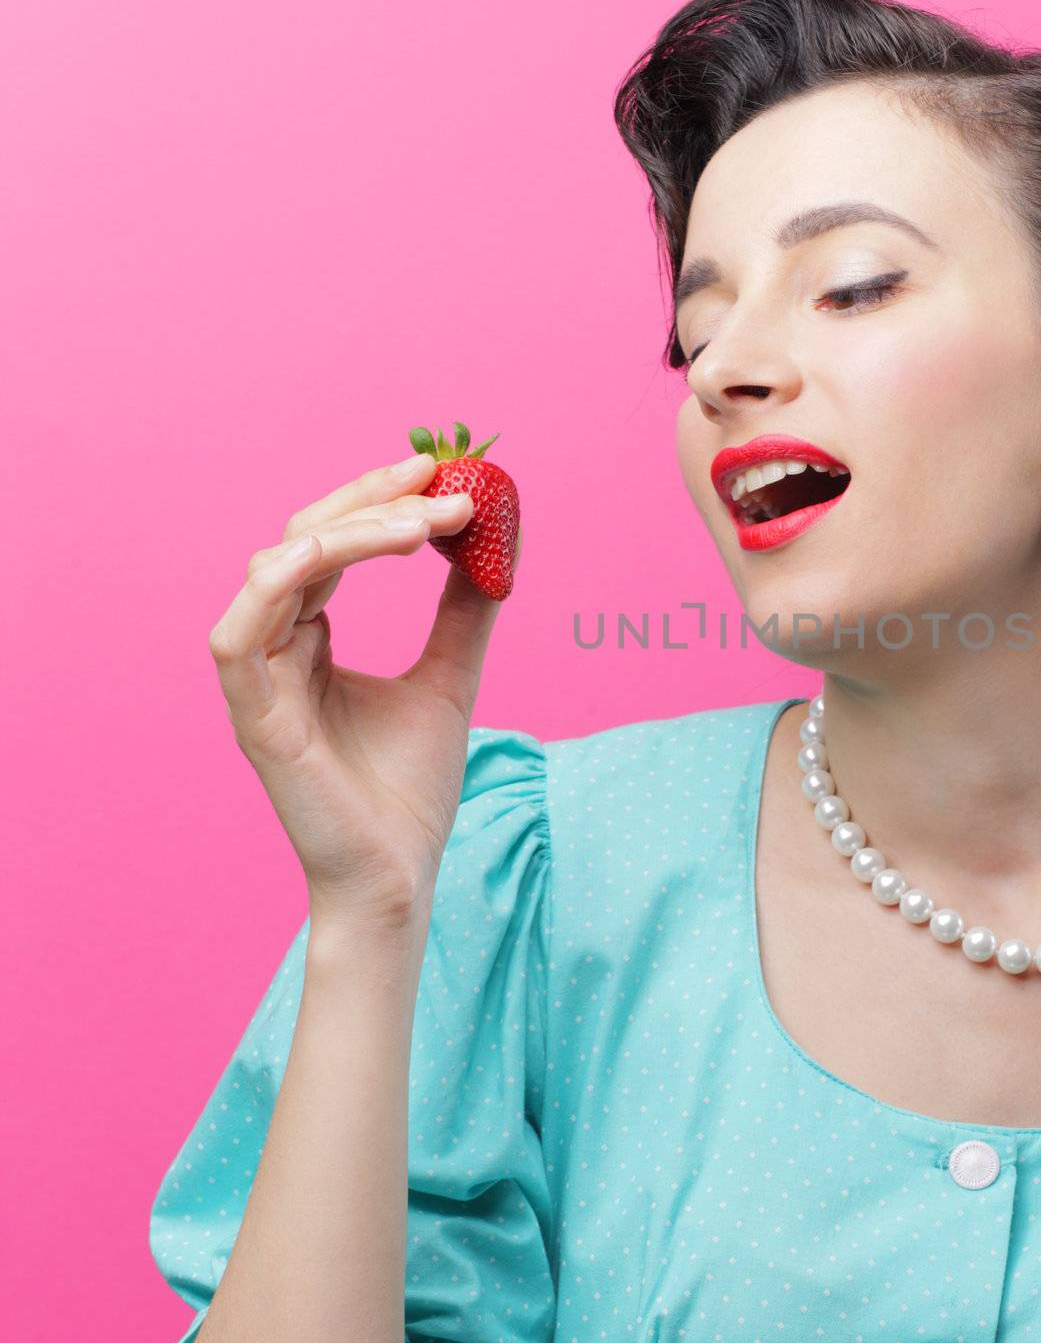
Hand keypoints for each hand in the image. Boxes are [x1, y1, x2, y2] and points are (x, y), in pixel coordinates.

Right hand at [206, 452, 524, 929]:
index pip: (333, 541)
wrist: (400, 875)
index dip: (382, 499)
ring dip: (351, 531)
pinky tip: (348, 549)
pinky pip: (241, 631)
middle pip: (302, 537)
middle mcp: (276, 647)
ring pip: (277, 567)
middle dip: (372, 498)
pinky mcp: (251, 715)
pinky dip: (288, 577)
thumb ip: (463, 613)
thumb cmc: (410, 789)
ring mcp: (256, 680)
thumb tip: (496, 543)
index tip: (445, 468)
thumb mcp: (450, 678)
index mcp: (311, 638)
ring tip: (428, 521)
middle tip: (440, 473)